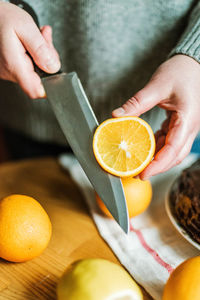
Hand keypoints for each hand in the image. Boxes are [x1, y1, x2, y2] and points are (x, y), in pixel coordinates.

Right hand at [0, 2, 59, 97]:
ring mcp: (8, 71)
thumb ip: (41, 49)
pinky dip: (33, 54)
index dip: (49, 86)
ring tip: (36, 37)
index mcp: (14, 65)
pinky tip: (30, 42)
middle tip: (45, 41)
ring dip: (40, 55)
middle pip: (38, 79)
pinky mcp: (8, 68)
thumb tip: (53, 67)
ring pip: (34, 72)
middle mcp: (9, 72)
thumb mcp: (25, 27)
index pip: (35, 91)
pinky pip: (27, 67)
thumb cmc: (2, 18)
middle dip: (47, 60)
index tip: (54, 73)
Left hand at [112, 55, 199, 178]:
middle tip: (138, 173)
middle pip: (175, 156)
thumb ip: (137, 102)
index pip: (173, 149)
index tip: (143, 173)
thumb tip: (116, 115)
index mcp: (187, 119)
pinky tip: (145, 147)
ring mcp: (187, 127)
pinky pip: (171, 141)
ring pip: (173, 151)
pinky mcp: (181, 125)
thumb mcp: (157, 86)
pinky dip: (158, 147)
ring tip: (139, 163)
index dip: (158, 164)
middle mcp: (190, 127)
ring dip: (157, 158)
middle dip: (157, 167)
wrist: (194, 64)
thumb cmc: (181, 71)